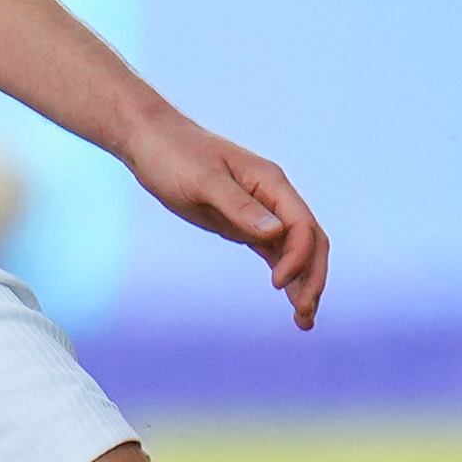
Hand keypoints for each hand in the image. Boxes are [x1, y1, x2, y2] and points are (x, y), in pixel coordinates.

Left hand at [125, 110, 326, 329]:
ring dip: (304, 283)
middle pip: (310, 241)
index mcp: (270, 183)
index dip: (298, 257)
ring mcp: (261, 212)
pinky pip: (274, 252)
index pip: (302, 225)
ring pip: (296, 251)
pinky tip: (288, 299)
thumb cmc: (173, 154)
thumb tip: (275, 232)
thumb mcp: (202, 180)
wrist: (150, 140)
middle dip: (312, 277)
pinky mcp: (244, 224)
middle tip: (304, 315)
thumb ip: (238, 205)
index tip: (277, 284)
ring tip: (304, 321)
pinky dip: (285, 275)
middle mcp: (273, 198)